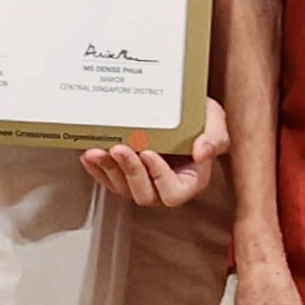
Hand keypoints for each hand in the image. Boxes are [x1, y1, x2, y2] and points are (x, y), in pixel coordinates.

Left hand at [82, 97, 228, 209]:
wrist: (178, 109)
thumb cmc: (198, 117)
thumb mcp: (214, 121)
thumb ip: (215, 137)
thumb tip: (203, 151)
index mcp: (189, 181)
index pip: (173, 193)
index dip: (159, 177)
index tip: (150, 152)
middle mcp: (164, 187)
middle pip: (144, 195)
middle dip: (130, 172)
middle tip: (120, 148)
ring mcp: (142, 182)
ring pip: (122, 188)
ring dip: (108, 170)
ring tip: (97, 150)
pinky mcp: (124, 175)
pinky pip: (108, 179)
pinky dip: (96, 168)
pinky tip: (89, 154)